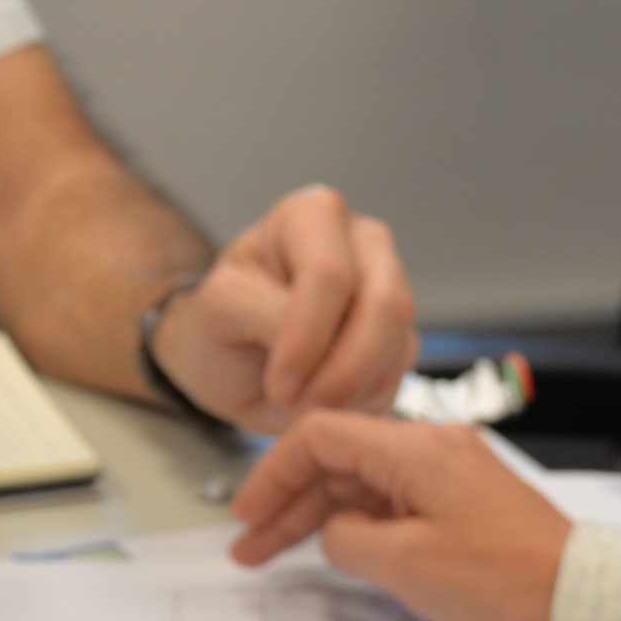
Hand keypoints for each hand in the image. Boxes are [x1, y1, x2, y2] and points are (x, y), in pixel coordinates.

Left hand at [146, 186, 414, 431]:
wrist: (228, 357)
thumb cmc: (218, 322)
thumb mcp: (218, 310)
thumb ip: (269, 315)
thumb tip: (327, 351)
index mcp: (311, 216)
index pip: (329, 275)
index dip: (307, 338)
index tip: (278, 384)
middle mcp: (363, 240)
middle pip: (385, 305)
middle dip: (342, 371)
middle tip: (295, 404)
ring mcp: (391, 286)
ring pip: (399, 345)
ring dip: (350, 391)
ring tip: (300, 403)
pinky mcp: (402, 335)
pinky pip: (398, 375)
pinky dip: (360, 402)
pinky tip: (320, 400)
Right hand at [224, 410, 569, 620]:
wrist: (580, 597)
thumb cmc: (501, 579)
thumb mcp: (403, 565)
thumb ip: (346, 541)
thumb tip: (333, 534)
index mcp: (414, 447)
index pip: (319, 436)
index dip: (273, 475)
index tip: (247, 516)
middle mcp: (431, 445)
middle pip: (338, 460)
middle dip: (288, 504)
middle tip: (248, 548)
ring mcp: (450, 469)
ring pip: (364, 481)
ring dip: (320, 516)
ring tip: (277, 554)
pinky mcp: (464, 496)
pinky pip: (395, 497)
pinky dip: (359, 521)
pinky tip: (335, 548)